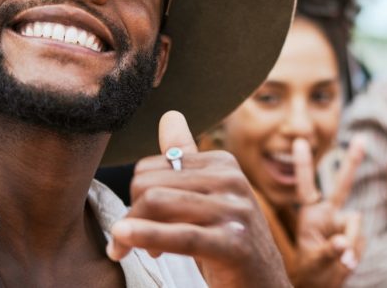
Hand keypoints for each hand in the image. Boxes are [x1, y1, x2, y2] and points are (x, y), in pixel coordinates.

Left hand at [108, 111, 289, 287]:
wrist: (263, 283)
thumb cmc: (228, 239)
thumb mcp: (209, 197)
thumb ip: (186, 158)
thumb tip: (169, 116)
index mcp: (222, 164)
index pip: (151, 167)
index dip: (136, 197)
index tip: (140, 223)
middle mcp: (231, 180)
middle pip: (149, 184)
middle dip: (131, 213)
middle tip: (132, 240)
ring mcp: (235, 211)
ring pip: (157, 203)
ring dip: (129, 231)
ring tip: (126, 249)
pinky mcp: (234, 243)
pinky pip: (180, 235)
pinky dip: (145, 236)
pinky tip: (123, 243)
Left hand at [291, 136, 365, 287]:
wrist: (321, 285)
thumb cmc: (310, 272)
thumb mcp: (314, 262)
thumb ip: (329, 252)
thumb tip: (343, 243)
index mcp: (311, 215)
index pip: (306, 186)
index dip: (303, 165)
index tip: (298, 142)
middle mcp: (329, 214)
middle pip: (342, 185)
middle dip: (352, 162)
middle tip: (362, 139)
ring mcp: (344, 224)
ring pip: (354, 223)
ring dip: (348, 243)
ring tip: (338, 261)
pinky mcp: (356, 235)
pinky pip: (360, 240)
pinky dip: (354, 253)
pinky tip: (346, 262)